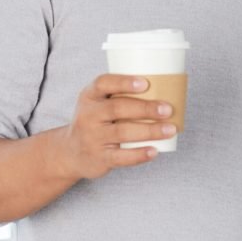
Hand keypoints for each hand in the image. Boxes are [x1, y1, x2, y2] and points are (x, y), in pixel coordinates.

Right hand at [60, 74, 176, 179]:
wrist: (71, 152)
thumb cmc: (96, 120)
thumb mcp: (98, 103)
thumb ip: (120, 95)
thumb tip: (165, 88)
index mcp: (89, 96)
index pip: (104, 83)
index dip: (124, 82)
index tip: (146, 83)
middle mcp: (88, 115)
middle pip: (117, 108)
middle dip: (146, 108)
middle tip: (168, 109)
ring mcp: (92, 137)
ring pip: (122, 132)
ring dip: (149, 131)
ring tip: (170, 129)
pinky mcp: (99, 158)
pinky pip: (121, 157)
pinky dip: (139, 154)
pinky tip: (155, 151)